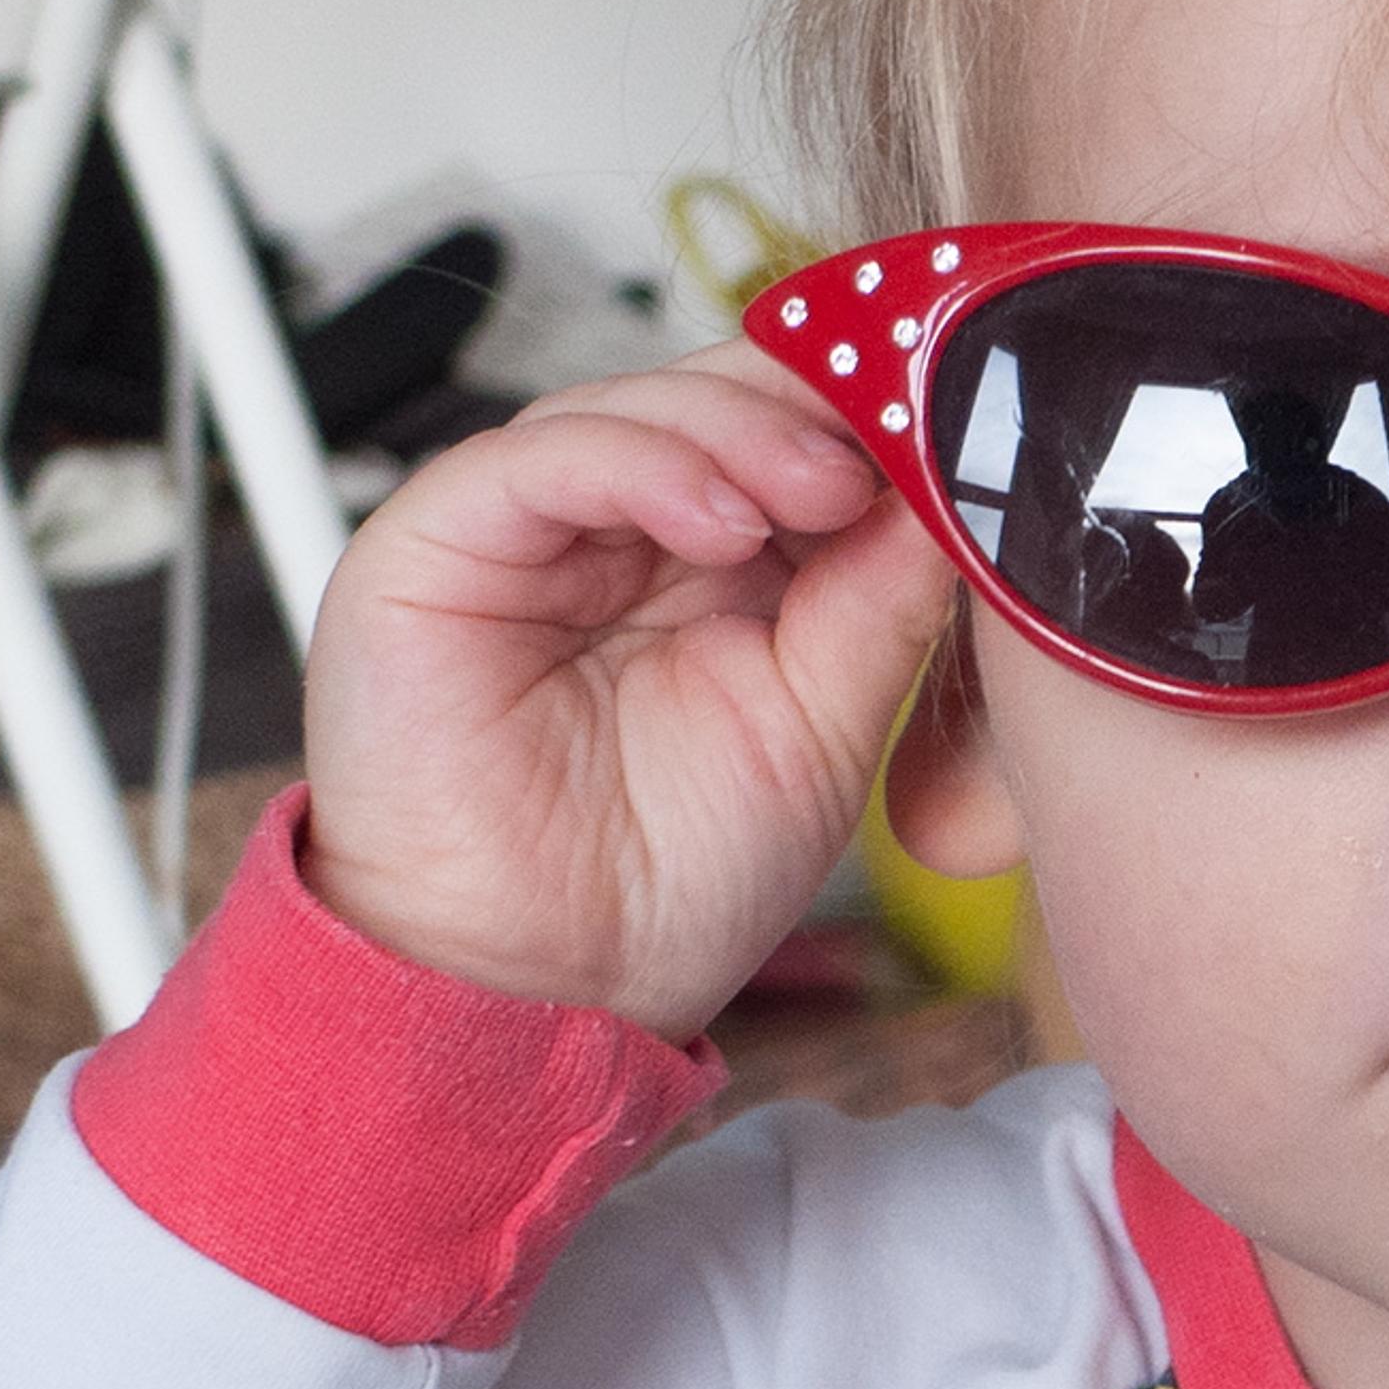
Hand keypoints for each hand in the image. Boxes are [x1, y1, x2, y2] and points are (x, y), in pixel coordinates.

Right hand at [298, 342, 958, 1041]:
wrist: (552, 991)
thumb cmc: (674, 880)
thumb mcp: (825, 723)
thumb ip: (880, 602)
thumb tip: (949, 489)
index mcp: (710, 564)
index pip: (787, 433)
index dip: (865, 415)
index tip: (953, 426)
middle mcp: (614, 531)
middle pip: (716, 396)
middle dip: (817, 407)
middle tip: (898, 441)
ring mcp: (524, 529)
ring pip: (637, 407)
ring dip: (747, 433)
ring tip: (824, 492)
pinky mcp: (435, 543)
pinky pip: (540, 458)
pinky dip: (645, 464)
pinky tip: (727, 520)